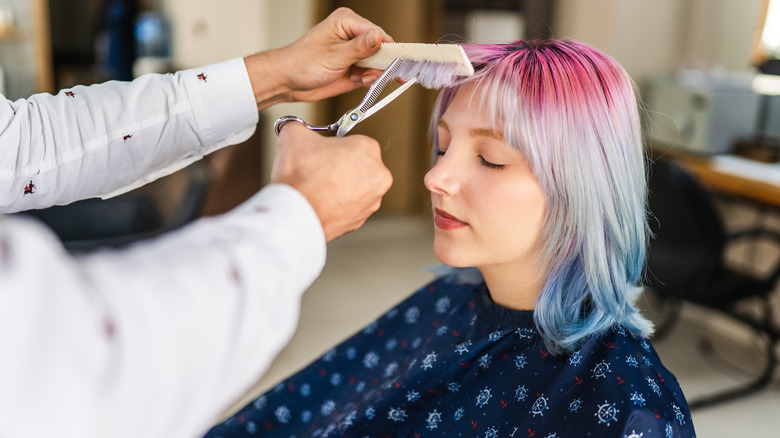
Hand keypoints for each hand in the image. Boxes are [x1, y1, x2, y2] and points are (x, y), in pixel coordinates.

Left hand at [244, 8, 392, 110]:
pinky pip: (370, 74)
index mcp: (346, 22)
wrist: (289, 82)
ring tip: (361, 79)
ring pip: (377, 63)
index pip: (377, 33)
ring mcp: (353, 52)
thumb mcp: (333, 56)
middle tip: (375, 74)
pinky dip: (367, 80)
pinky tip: (357, 81)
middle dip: (380, 64)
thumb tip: (378, 38)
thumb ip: (359, 48)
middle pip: (381, 48)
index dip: (388, 48)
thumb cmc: (302, 63)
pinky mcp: (353, 66)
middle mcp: (352, 35)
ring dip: (373, 74)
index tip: (398, 61)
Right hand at [271, 123, 392, 240]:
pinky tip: (319, 201)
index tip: (321, 151)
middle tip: (317, 169)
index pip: (353, 141)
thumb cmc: (302, 176)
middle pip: (356, 165)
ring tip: (316, 187)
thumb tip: (293, 128)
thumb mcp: (294, 135)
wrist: (296, 213)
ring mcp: (371, 201)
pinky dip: (336, 205)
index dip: (333, 146)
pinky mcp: (360, 221)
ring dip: (338, 187)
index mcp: (368, 149)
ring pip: (354, 188)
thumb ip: (297, 126)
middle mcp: (378, 176)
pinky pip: (348, 208)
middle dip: (338, 167)